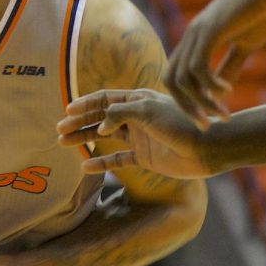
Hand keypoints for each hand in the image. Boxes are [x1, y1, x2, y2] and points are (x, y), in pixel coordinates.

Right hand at [58, 89, 214, 178]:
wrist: (206, 148)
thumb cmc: (179, 123)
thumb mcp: (146, 110)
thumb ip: (119, 114)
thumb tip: (99, 126)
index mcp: (136, 100)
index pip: (104, 99)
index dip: (84, 104)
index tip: (67, 111)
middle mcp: (135, 117)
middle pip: (100, 118)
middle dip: (79, 122)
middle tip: (59, 130)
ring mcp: (139, 137)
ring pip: (104, 137)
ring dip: (84, 139)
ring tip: (63, 143)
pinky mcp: (144, 157)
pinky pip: (117, 159)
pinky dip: (102, 162)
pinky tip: (85, 166)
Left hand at [166, 0, 265, 126]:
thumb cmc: (261, 10)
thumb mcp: (243, 45)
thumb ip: (229, 66)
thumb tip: (221, 92)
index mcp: (194, 41)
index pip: (175, 77)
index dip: (184, 100)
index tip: (204, 117)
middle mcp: (190, 37)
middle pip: (171, 81)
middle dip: (186, 107)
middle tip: (207, 126)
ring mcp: (197, 32)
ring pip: (184, 78)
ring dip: (201, 101)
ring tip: (221, 114)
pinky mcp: (210, 30)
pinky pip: (199, 66)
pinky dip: (210, 85)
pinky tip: (227, 92)